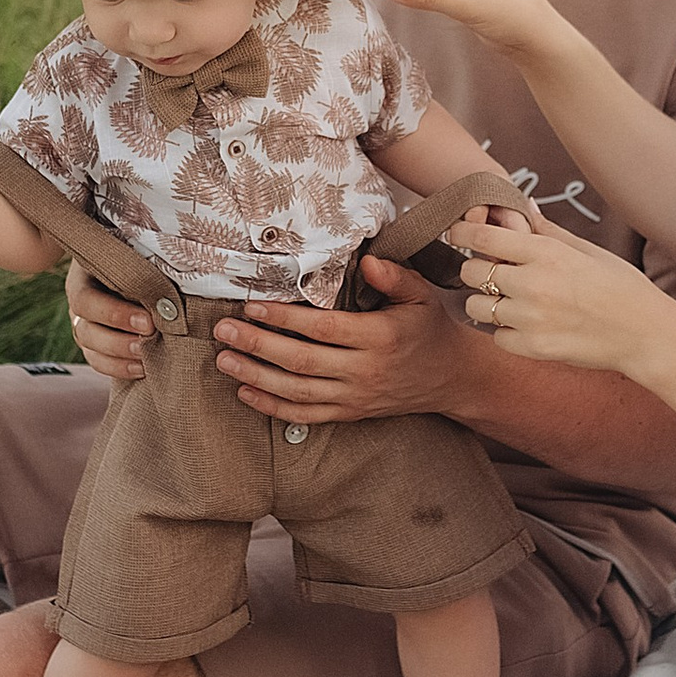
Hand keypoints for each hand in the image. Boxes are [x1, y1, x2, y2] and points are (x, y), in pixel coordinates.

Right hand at [68, 256, 151, 385]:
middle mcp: (79, 305)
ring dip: (119, 359)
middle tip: (150, 340)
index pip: (86, 300)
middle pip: (85, 331)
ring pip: (91, 351)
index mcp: (82, 278)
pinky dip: (120, 369)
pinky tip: (142, 369)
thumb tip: (167, 292)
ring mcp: (84, 326)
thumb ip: (142, 270)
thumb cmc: (135, 254)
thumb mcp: (133, 253)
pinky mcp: (95, 344)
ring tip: (146, 360)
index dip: (114, 315)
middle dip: (118, 342)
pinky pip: (99, 363)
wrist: (133, 265)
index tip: (148, 322)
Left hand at [210, 259, 472, 425]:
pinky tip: (245, 391)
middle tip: (223, 331)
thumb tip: (366, 261)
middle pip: (301, 361)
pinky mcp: (350, 414)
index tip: (252, 306)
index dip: (284, 318)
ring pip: (297, 391)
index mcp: (380, 337)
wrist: (451, 377)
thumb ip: (394, 276)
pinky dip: (272, 406)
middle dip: (258, 346)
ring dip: (256, 376)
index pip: (322, 328)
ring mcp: (355, 397)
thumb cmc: (429, 328)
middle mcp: (364, 371)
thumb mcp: (421, 295)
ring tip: (224, 360)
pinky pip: (305, 415)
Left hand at [449, 208, 675, 377]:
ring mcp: (530, 319)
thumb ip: (547, 231)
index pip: (482, 238)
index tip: (456, 233)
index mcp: (546, 253)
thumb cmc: (621, 287)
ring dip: (486, 302)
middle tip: (492, 272)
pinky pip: (497, 336)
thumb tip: (522, 205)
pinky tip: (527, 325)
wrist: (645, 335)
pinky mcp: (533, 348)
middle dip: (476, 269)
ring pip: (477, 307)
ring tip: (510, 301)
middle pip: (471, 272)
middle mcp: (532, 284)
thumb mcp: (587, 250)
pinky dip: (505, 331)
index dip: (462, 233)